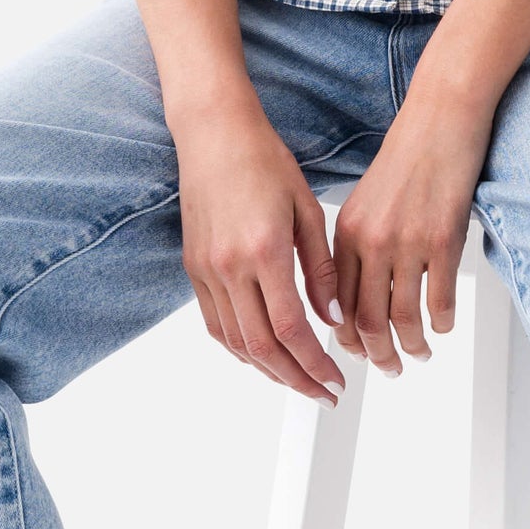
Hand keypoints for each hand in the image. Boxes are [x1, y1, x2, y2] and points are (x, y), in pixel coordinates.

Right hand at [174, 98, 343, 402]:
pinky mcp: (193, 268)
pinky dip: (239, 349)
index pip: (290, 329)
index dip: (314, 363)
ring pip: (235, 343)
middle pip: (261, 348)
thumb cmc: (263, 161)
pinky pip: (215, 324)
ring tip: (297, 380)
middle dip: (296, 379)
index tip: (335, 380)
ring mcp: (206, 270)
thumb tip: (333, 318)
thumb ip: (322, 270)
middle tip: (323, 393)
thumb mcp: (308, 211)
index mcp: (264, 251)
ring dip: (268, 370)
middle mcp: (229, 267)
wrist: (214, 134)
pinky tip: (262, 355)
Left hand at [330, 79, 494, 373]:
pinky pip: (439, 301)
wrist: (440, 120)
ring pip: (402, 319)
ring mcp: (407, 243)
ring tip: (418, 354)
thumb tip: (353, 297)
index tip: (355, 352)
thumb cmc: (406, 158)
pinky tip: (443, 326)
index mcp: (346, 233)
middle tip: (387, 368)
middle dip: (376, 356)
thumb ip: (355, 247)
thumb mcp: (365, 202)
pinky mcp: (443, 241)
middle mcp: (371, 242)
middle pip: (366, 321)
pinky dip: (441, 322)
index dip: (345, 338)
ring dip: (411, 347)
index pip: (337, 304)